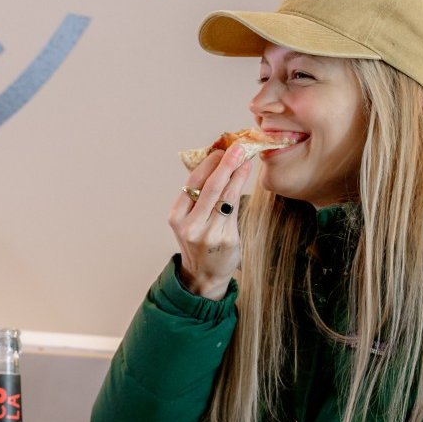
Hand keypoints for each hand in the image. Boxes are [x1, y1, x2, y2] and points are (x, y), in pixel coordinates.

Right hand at [169, 145, 258, 299]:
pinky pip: (235, 209)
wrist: (204, 274)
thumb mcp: (189, 218)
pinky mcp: (227, 239)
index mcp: (176, 217)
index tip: (220, 150)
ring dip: (238, 174)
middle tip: (238, 148)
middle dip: (226, 164)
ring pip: (226, 197)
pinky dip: (241, 190)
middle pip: (211, 188)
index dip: (208, 164)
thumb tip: (216, 161)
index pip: (192, 184)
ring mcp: (209, 234)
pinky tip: (244, 178)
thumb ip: (198, 195)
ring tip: (246, 159)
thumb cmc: (198, 239)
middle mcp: (190, 226)